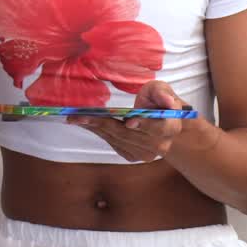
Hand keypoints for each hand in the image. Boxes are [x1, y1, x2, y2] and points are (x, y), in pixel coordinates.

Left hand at [67, 81, 203, 161]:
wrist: (159, 120)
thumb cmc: (158, 101)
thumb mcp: (161, 90)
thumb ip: (163, 93)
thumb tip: (168, 103)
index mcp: (171, 127)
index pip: (157, 128)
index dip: (143, 125)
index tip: (129, 122)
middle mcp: (160, 145)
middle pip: (128, 134)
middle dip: (103, 123)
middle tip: (79, 116)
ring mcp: (145, 153)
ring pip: (117, 139)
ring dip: (94, 127)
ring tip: (75, 118)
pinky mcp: (132, 156)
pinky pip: (112, 143)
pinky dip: (97, 132)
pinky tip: (84, 123)